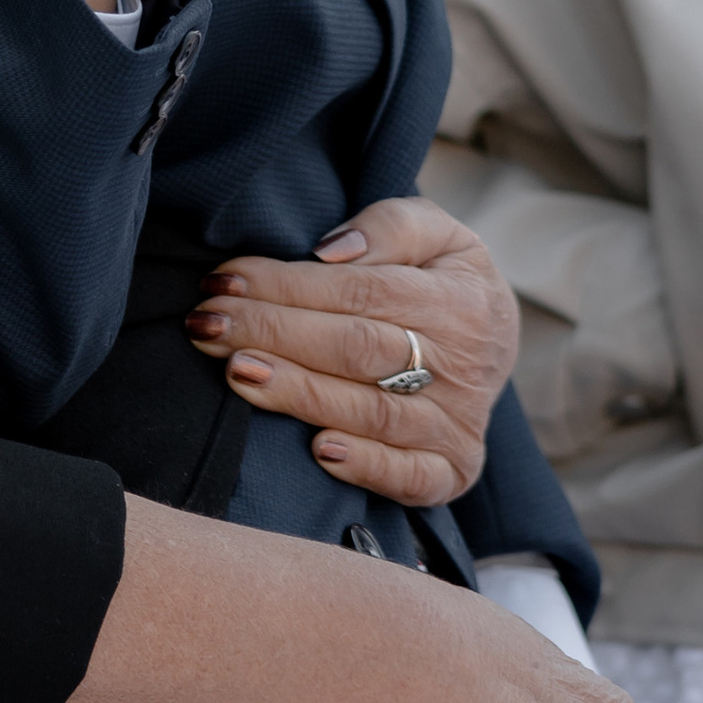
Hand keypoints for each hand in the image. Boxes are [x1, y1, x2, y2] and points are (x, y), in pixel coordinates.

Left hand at [186, 194, 518, 506]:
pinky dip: (367, 466)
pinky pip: (411, 477)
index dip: (286, 285)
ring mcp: (458, 423)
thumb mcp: (438, 234)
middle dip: (272, 334)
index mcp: (459, 300)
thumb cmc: (443, 279)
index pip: (359, 291)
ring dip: (299, 394)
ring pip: (372, 412)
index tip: (222, 281)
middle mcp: (462, 365)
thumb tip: (332, 251)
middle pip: (355, 348)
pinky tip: (319, 451)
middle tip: (207, 326)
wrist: (496, 345)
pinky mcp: (454, 470)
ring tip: (236, 373)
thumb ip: (393, 225)